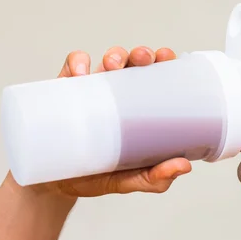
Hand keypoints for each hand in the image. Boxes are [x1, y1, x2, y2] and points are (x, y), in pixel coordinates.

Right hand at [25, 46, 192, 196]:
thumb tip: (184, 166)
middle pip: (135, 63)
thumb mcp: (130, 180)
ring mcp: (94, 90)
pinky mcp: (66, 91)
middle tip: (144, 59)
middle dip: (142, 54)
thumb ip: (156, 178)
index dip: (165, 61)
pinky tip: (80, 74)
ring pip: (107, 61)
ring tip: (113, 65)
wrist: (56, 186)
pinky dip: (76, 63)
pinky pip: (71, 67)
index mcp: (141, 108)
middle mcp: (120, 93)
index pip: (157, 77)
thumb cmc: (99, 177)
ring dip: (114, 55)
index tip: (169, 58)